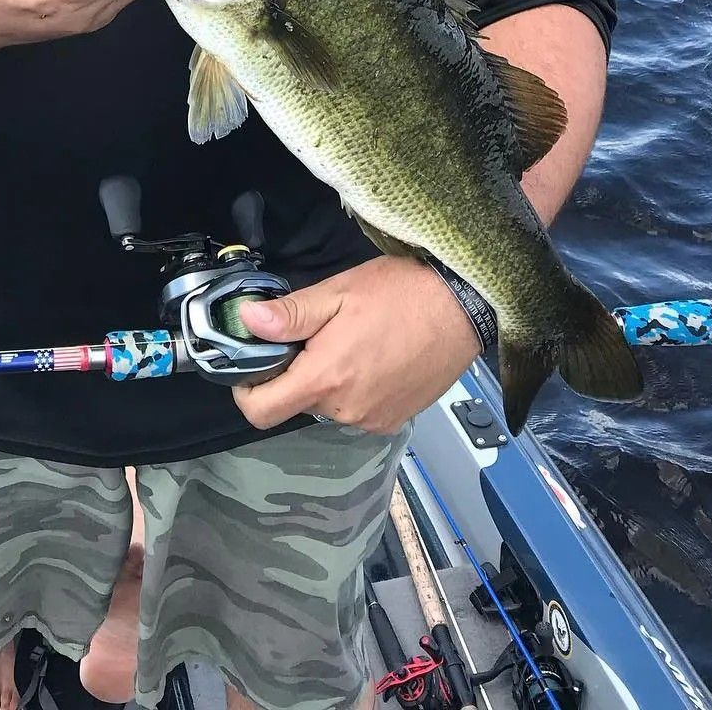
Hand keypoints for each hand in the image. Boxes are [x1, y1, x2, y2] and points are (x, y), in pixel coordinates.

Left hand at [231, 256, 482, 434]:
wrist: (465, 307)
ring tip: (350, 340)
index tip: (254, 362)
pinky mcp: (395, 420)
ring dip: (327, 379)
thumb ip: (290, 314)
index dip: (246, 389)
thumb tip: (246, 322)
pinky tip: (373, 356)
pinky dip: (354, 388)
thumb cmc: (401, 292)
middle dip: (294, 372)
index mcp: (326, 378)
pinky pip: (357, 410)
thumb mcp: (338, 292)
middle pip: (295, 404)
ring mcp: (373, 419)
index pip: (262, 411)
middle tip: (313, 334)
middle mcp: (347, 410)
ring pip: (328, 406)